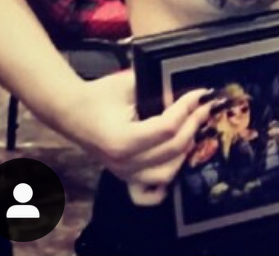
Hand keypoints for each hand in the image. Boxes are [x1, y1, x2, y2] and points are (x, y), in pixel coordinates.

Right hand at [60, 70, 215, 205]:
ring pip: (167, 173)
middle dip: (194, 124)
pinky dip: (164, 186)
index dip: (188, 108)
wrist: (73, 112)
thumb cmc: (100, 95)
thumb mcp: (129, 84)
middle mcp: (123, 163)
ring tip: (194, 128)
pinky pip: (147, 195)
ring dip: (186, 150)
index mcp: (121, 139)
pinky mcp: (125, 179)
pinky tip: (175, 165)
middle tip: (204, 106)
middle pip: (172, 149)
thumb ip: (158, 89)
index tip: (201, 93)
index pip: (167, 127)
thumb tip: (189, 92)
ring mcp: (124, 174)